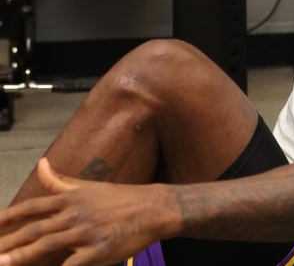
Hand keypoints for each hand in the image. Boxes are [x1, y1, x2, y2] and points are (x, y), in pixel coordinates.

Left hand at [0, 159, 173, 265]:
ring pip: (47, 245)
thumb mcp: (89, 186)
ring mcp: (87, 232)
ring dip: (22, 256)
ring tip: (2, 263)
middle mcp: (76, 213)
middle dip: (9, 241)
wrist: (153, 208)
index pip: (32, 207)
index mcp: (72, 197)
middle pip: (35, 228)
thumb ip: (60, 181)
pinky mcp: (99, 250)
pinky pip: (73, 264)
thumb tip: (41, 163)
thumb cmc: (119, 198)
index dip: (8, 217)